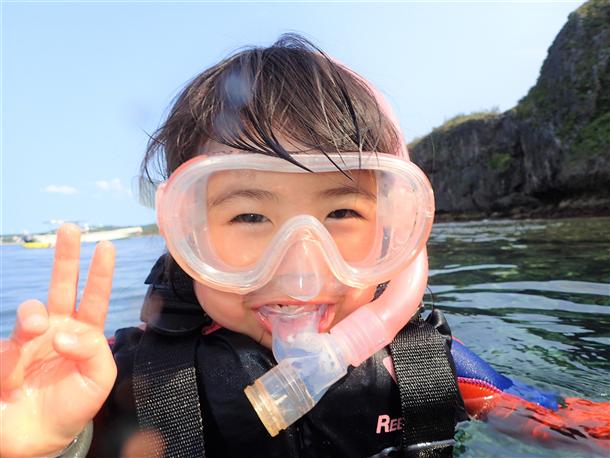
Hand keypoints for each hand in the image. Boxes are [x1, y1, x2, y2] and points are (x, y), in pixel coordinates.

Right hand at [1, 224, 116, 457]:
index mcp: (84, 334)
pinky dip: (10, 365)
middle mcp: (57, 330)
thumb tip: (65, 331)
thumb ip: (93, 351)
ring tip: (38, 329)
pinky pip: (5, 351)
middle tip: (70, 228)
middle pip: (62, 287)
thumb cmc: (74, 406)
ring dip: (34, 317)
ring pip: (30, 312)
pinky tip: (14, 384)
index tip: (105, 246)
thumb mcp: (99, 380)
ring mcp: (29, 341)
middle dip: (66, 258)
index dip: (99, 273)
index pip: (95, 298)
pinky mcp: (3, 358)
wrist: (39, 439)